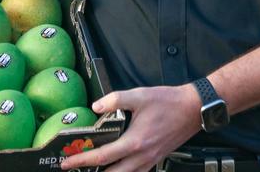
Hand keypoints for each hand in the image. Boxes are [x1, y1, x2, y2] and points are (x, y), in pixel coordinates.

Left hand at [59, 84, 200, 171]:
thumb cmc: (168, 102)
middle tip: (75, 168)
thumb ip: (115, 99)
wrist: (193, 109)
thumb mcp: (140, 95)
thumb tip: (95, 107)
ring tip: (92, 169)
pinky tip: (115, 167)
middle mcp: (141, 157)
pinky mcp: (155, 160)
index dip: (82, 160)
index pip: (102, 157)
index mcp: (135, 142)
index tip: (66, 162)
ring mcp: (150, 161)